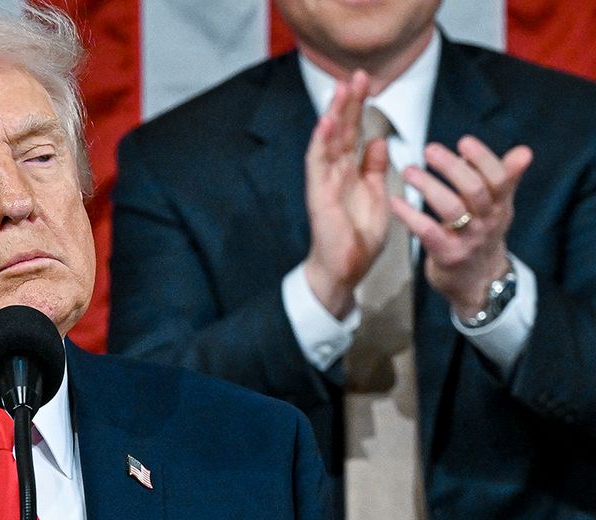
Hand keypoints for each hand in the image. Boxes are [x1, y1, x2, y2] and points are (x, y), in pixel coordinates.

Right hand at [303, 70, 391, 318]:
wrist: (345, 270)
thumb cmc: (359, 238)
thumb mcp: (376, 196)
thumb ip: (375, 169)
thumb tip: (378, 141)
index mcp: (349, 173)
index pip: (353, 134)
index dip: (360, 108)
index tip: (369, 83)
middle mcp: (334, 173)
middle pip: (340, 131)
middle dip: (348, 102)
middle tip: (357, 74)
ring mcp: (323, 183)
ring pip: (327, 141)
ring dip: (333, 115)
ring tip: (341, 89)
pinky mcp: (318, 196)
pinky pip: (318, 165)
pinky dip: (321, 143)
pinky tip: (326, 123)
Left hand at [391, 136, 531, 319]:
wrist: (477, 283)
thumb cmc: (482, 237)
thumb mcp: (499, 209)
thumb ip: (507, 178)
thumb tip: (524, 151)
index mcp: (500, 205)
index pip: (498, 177)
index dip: (482, 158)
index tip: (463, 141)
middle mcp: (487, 221)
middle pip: (474, 189)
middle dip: (452, 167)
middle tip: (429, 149)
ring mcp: (467, 240)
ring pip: (451, 208)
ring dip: (428, 186)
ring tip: (408, 170)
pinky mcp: (447, 256)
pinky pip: (427, 232)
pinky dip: (410, 215)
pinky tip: (396, 201)